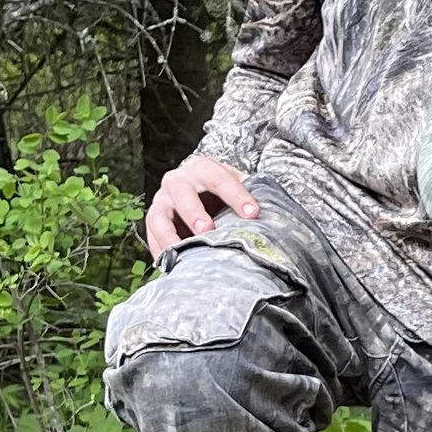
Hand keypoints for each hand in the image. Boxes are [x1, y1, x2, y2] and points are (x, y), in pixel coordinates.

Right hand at [144, 152, 258, 259]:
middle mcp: (178, 181)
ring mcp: (162, 200)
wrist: (196, 190)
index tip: (253, 214)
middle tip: (208, 230)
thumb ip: (250, 195)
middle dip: (195, 212)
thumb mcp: (235, 187)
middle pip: (183, 193)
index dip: (236, 196)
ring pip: (161, 215)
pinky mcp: (154, 219)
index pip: (219, 178)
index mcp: (202, 168)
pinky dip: (160, 249)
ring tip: (182, 249)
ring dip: (171, 233)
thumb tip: (279, 216)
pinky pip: (152, 235)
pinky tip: (170, 262)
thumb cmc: (221, 193)